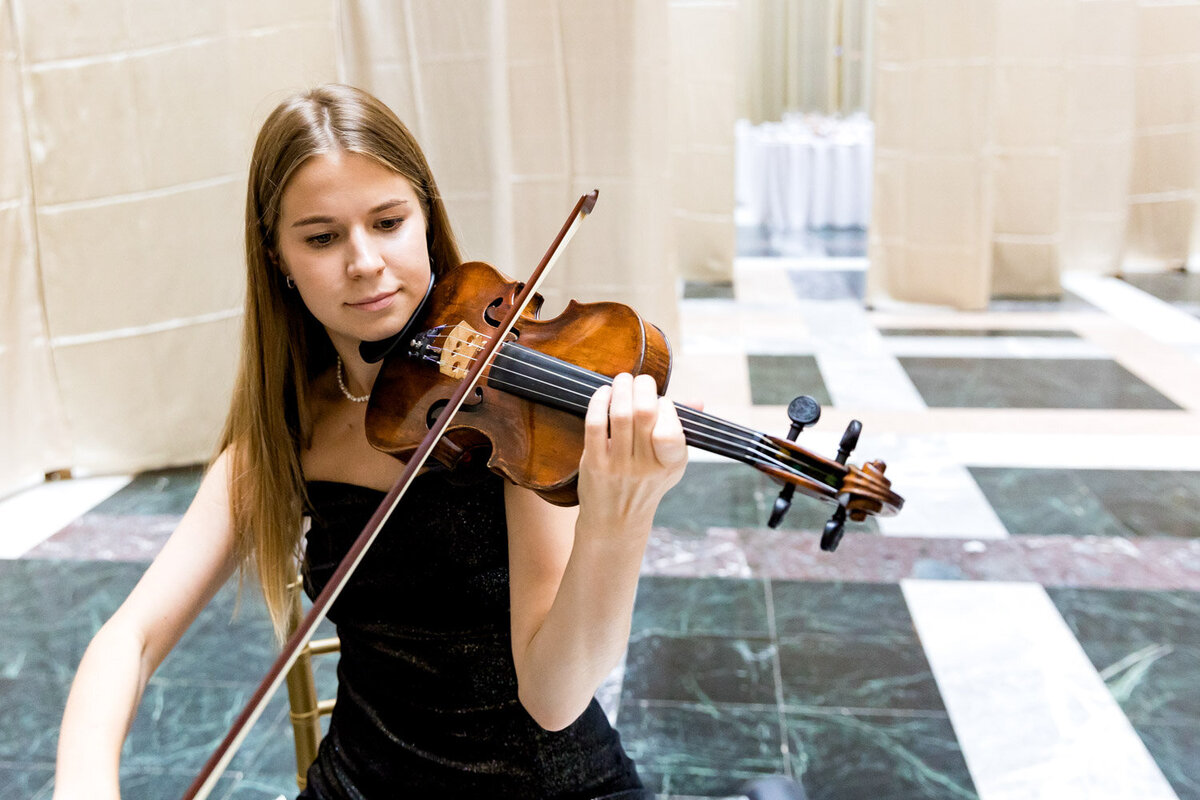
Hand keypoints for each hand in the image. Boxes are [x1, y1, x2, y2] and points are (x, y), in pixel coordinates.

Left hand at [576, 373, 687, 531]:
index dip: (665, 406)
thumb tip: (698, 401)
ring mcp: (619, 466)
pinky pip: (595, 425)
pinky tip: (603, 394)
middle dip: (642, 386)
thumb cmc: (644, 485)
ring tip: (622, 380)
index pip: (671, 427)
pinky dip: (599, 403)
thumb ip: (680, 429)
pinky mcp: (595, 464)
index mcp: (671, 464)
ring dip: (620, 389)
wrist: (615, 522)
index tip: (660, 401)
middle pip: (644, 413)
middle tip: (639, 379)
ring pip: (620, 415)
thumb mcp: (670, 463)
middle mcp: (647, 466)